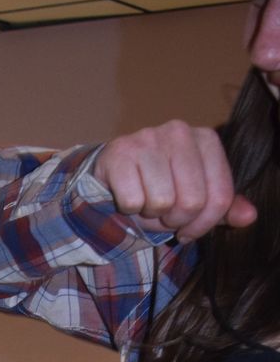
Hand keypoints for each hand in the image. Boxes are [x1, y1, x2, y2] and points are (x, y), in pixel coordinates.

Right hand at [94, 122, 256, 243]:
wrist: (113, 172)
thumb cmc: (159, 185)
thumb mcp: (196, 195)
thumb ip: (224, 207)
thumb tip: (248, 217)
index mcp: (206, 139)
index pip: (220, 197)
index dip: (204, 225)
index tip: (188, 229)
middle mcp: (180, 132)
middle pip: (192, 202)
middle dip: (175, 220)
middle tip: (164, 215)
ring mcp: (148, 138)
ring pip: (162, 202)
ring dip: (151, 215)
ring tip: (146, 202)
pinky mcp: (120, 152)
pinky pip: (133, 201)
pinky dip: (129, 209)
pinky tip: (128, 197)